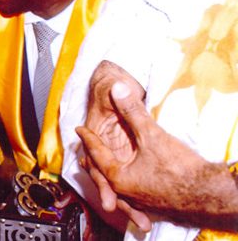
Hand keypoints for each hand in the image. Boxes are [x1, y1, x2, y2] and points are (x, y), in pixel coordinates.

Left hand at [79, 79, 196, 230]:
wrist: (209, 195)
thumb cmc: (179, 169)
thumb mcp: (151, 135)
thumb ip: (132, 111)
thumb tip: (117, 87)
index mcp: (118, 178)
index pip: (96, 154)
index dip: (88, 138)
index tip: (80, 129)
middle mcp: (124, 193)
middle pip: (102, 173)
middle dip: (93, 159)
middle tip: (84, 149)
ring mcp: (139, 201)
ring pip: (116, 183)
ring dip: (107, 171)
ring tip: (101, 163)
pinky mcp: (153, 203)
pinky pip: (131, 190)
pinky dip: (124, 179)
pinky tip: (129, 174)